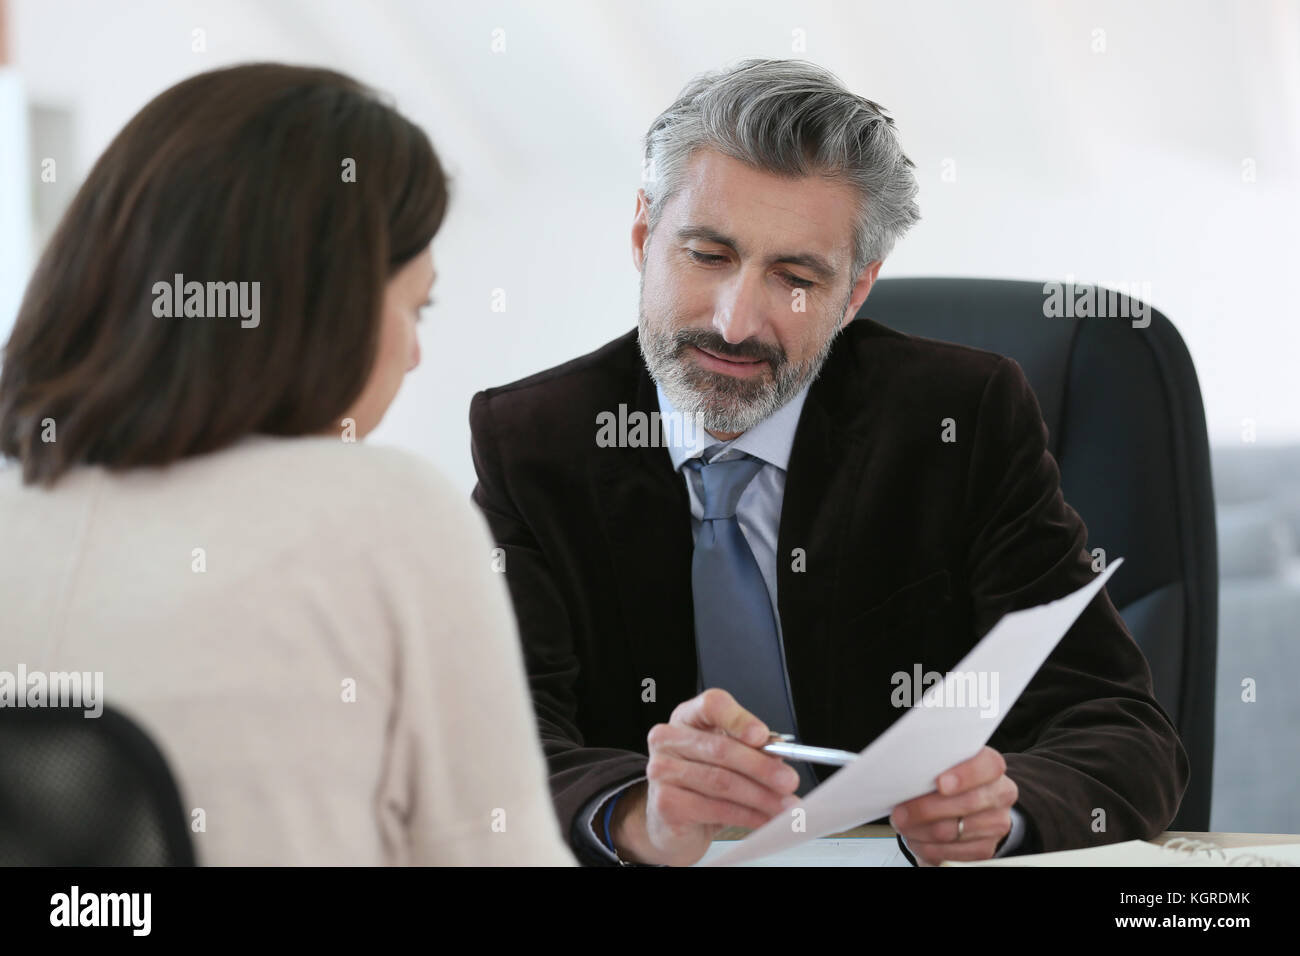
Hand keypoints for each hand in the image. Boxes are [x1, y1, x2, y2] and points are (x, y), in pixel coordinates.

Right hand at [612, 688, 801, 865]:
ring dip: (760, 796)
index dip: (739, 719)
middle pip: (721, 748)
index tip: (763, 736)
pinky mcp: (665, 803)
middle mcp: (668, 739)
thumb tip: (779, 751)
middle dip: (762, 767)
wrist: (673, 823)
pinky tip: (764, 819)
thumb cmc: (702, 784)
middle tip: (789, 781)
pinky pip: (715, 808)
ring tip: (785, 806)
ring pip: (722, 781)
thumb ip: (751, 749)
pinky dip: (747, 816)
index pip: (711, 705)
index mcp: (687, 717)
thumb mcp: (728, 759)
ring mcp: (662, 771)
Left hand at [889, 746, 1017, 865]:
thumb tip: (907, 775)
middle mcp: (1000, 794)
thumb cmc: (946, 781)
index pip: (988, 766)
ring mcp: (996, 824)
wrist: (962, 807)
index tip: (940, 784)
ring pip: (953, 831)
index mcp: (991, 767)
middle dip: (926, 809)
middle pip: (967, 803)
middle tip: (900, 813)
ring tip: (903, 825)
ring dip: (920, 831)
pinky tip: (915, 839)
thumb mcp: (942, 766)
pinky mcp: (986, 849)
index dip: (965, 775)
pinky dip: (926, 848)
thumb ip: (933, 766)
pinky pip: (952, 853)